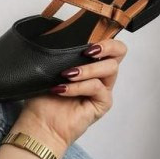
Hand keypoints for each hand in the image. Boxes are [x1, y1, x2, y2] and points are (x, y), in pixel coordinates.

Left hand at [11, 39, 126, 157]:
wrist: (40, 124)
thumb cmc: (44, 96)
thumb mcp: (52, 67)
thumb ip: (64, 52)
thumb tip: (64, 34)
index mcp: (91, 61)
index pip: (109, 43)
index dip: (106, 38)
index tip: (88, 38)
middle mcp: (101, 73)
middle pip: (119, 52)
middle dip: (106, 46)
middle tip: (88, 51)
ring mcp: (104, 88)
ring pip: (110, 68)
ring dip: (88, 69)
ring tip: (67, 74)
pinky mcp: (103, 103)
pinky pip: (96, 87)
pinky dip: (78, 86)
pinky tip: (62, 89)